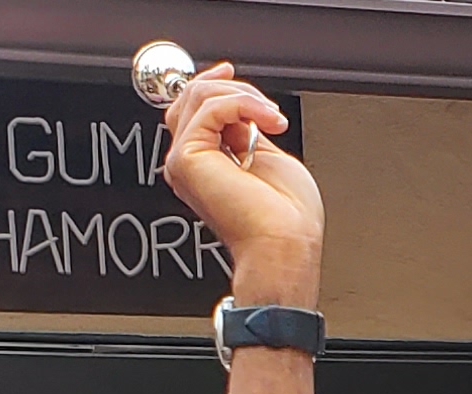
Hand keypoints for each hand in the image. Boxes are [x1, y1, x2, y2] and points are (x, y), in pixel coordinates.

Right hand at [159, 67, 323, 301]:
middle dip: (235, 88)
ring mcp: (185, 161)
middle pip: (191, 96)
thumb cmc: (286, 217)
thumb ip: (245, 127)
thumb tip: (240, 104)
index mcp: (205, 163)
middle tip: (268, 110)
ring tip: (272, 118)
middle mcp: (189, 163)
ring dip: (245, 96)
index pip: (193, 108)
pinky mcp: (187, 159)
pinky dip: (245, 104)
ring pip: (199, 95)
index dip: (211, 83)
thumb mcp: (266, 155)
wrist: (285, 244)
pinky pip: (211, 106)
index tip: (231, 72)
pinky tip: (269, 122)